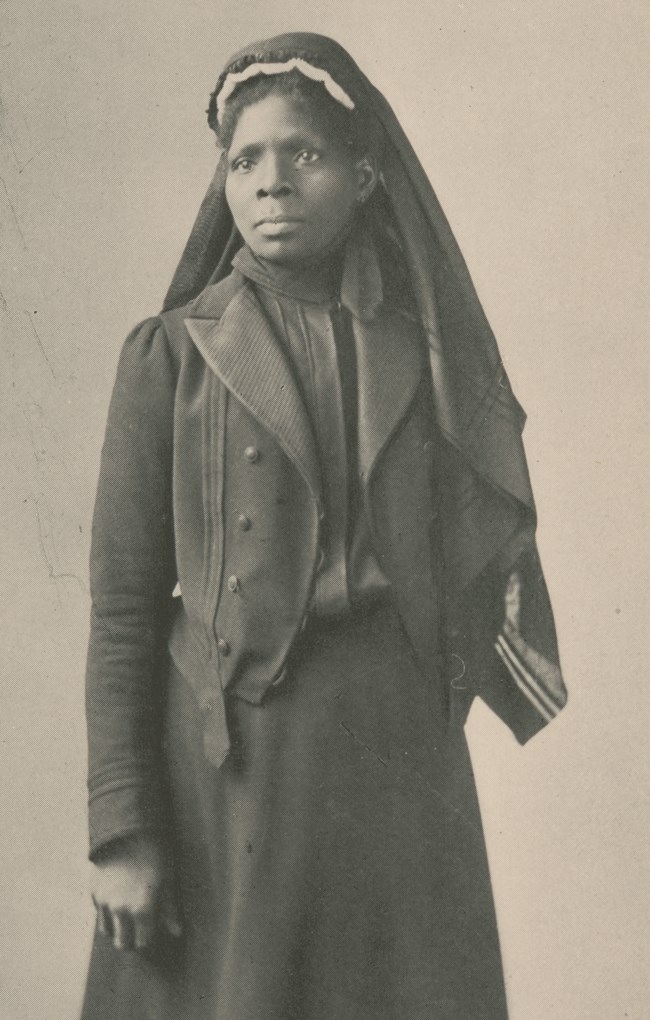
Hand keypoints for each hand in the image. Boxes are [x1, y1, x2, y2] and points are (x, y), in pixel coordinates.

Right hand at [90, 834, 181, 950]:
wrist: (129, 830)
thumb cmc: (155, 855)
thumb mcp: (168, 881)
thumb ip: (170, 910)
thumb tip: (177, 933)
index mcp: (142, 910)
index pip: (143, 943)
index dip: (148, 939)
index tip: (152, 931)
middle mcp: (120, 910)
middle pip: (122, 943)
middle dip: (131, 940)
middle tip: (139, 930)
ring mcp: (104, 902)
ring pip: (107, 931)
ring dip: (117, 928)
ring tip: (127, 915)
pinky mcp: (93, 892)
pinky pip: (99, 912)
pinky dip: (106, 912)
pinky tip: (117, 898)